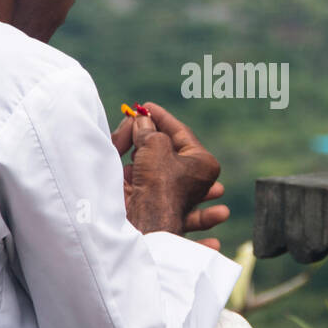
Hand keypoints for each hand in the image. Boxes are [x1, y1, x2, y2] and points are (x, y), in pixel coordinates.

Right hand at [111, 102, 229, 248]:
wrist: (144, 220)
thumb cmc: (158, 181)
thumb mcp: (154, 144)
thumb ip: (148, 129)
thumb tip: (141, 121)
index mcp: (204, 163)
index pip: (180, 132)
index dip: (160, 117)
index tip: (145, 107)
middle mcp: (194, 180)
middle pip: (167, 149)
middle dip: (149, 137)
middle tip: (135, 125)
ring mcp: (173, 193)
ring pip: (151, 166)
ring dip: (138, 155)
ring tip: (126, 146)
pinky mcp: (153, 203)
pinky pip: (137, 180)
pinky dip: (130, 173)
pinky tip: (123, 164)